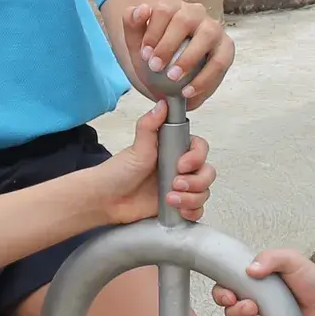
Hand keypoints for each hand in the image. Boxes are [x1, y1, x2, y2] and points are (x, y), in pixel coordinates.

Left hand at [95, 100, 214, 223]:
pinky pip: (197, 210)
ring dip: (191, 198)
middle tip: (176, 184)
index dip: (197, 158)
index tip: (181, 165)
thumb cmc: (120, 171)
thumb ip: (150, 125)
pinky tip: (178, 210)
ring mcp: (180, 188)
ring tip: (170, 199)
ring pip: (204, 192)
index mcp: (174, 150)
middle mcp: (180, 168)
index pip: (200, 149)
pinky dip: (192, 211)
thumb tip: (162, 104)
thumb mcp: (137, 146)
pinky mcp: (177, 206)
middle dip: (196, 181)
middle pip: (207, 173)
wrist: (107, 199)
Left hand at [124, 0, 234, 106]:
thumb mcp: (135, 44)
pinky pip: (220, 62)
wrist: (165, 79)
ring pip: (207, 35)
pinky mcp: (226, 48)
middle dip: (168, 45)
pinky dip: (204, 79)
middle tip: (155, 67)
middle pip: (185, 19)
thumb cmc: (153, 56)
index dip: (153, 31)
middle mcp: (195, 13)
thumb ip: (132, 23)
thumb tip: (142, 9)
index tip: (144, 54)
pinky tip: (188, 92)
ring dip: (189, 58)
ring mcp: (213, 29)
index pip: (164, 9)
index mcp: (173, 6)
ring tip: (173, 77)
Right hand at [212, 249, 314, 315]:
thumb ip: (270, 258)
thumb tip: (251, 269)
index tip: (230, 296)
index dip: (222, 295)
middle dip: (237, 312)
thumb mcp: (290, 259)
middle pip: (229, 312)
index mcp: (251, 283)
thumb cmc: (310, 277)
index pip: (224, 289)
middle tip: (253, 307)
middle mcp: (253, 301)